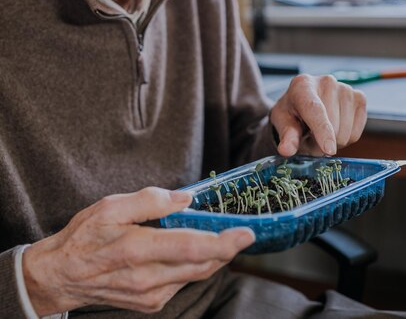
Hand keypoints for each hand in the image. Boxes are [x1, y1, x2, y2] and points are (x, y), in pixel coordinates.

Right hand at [23, 187, 254, 314]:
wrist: (62, 276)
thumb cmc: (85, 236)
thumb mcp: (110, 206)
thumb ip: (150, 200)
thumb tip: (186, 198)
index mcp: (138, 250)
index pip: (191, 249)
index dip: (223, 243)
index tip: (247, 232)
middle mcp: (148, 279)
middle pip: (202, 266)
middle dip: (227, 249)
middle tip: (244, 231)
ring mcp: (150, 296)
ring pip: (196, 276)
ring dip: (214, 257)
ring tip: (224, 237)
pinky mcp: (151, 304)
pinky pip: (183, 283)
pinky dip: (196, 266)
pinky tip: (194, 251)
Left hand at [270, 74, 366, 156]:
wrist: (304, 103)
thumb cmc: (292, 113)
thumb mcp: (282, 123)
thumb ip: (286, 136)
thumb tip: (286, 150)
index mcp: (303, 85)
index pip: (315, 110)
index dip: (323, 131)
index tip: (329, 150)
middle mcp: (326, 82)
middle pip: (333, 127)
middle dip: (321, 142)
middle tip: (310, 137)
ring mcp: (345, 88)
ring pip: (346, 132)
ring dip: (333, 141)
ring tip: (321, 132)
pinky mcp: (360, 97)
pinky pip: (356, 132)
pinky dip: (346, 138)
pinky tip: (336, 128)